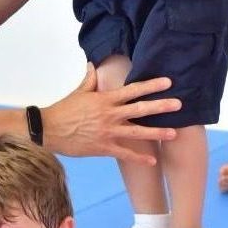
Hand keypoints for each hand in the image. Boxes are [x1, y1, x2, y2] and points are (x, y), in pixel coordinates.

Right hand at [42, 66, 179, 165]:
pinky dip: (139, 158)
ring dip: (156, 133)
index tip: (168, 82)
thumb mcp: (79, 92)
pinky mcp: (103, 147)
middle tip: (179, 105)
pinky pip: (125, 154)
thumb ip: (90, 79)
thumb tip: (93, 65)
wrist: (48, 130)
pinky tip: (152, 161)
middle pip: (140, 110)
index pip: (133, 90)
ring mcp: (108, 132)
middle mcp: (110, 115)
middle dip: (161, 107)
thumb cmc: (63, 109)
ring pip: (137, 132)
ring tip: (174, 134)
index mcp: (105, 99)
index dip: (151, 85)